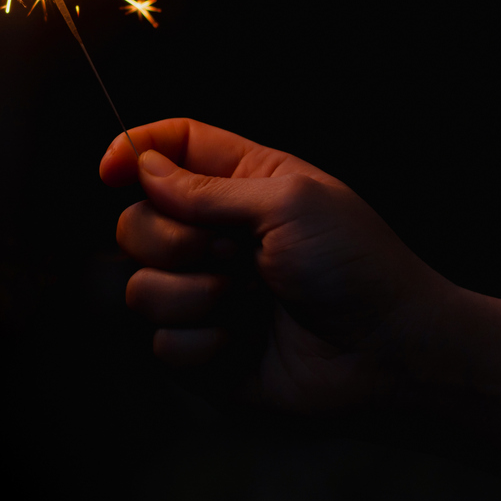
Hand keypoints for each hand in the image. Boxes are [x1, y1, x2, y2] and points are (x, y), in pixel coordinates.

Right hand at [100, 118, 452, 415]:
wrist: (390, 353)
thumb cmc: (356, 266)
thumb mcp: (290, 204)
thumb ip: (208, 188)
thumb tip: (144, 168)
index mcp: (241, 183)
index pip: (170, 146)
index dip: (133, 150)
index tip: (110, 171)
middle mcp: (216, 233)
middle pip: (137, 220)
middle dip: (170, 240)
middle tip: (228, 253)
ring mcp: (207, 291)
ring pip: (140, 285)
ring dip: (189, 296)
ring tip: (242, 301)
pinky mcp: (205, 346)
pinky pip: (160, 342)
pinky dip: (199, 344)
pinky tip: (240, 342)